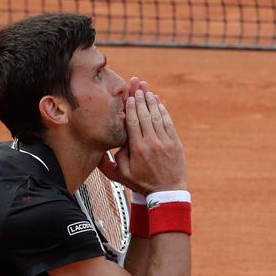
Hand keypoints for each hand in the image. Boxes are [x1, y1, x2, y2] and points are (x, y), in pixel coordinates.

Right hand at [98, 77, 186, 194]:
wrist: (167, 192)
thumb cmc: (142, 184)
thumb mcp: (121, 176)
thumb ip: (109, 162)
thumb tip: (100, 150)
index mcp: (137, 149)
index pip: (132, 122)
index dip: (129, 107)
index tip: (128, 96)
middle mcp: (151, 143)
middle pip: (144, 114)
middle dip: (139, 97)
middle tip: (136, 83)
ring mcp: (164, 141)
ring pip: (156, 116)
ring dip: (150, 100)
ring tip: (146, 88)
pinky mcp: (174, 142)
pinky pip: (168, 122)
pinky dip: (162, 110)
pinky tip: (158, 102)